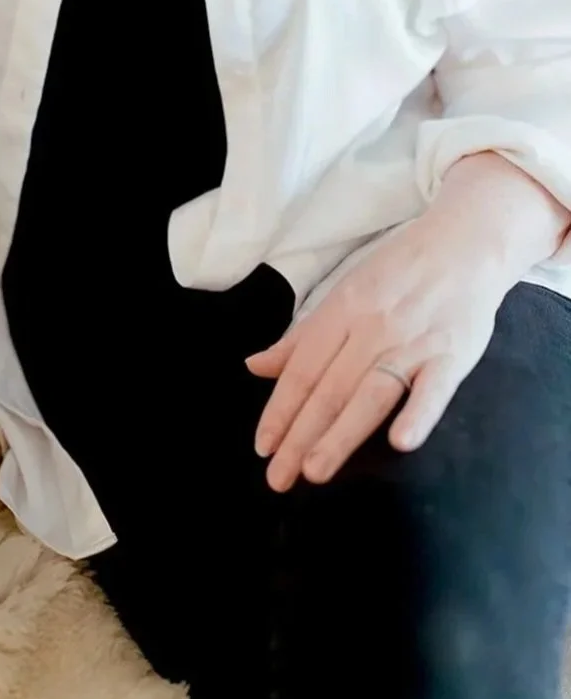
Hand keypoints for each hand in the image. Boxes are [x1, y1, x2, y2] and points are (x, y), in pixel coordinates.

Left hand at [245, 215, 506, 492]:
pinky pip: (433, 388)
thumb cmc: (398, 272)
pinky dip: (418, 414)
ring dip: (340, 434)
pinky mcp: (452, 354)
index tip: (263, 448)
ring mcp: (412, 342)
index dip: (280, 409)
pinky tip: (400, 443)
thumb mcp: (343, 292)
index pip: (302, 368)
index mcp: (340, 311)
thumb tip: (255, 366)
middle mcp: (371, 328)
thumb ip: (302, 337)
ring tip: (314, 471)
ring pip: (370, 393)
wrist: (464, 242)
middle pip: (329, 388)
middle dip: (300, 435)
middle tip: (278, 478)